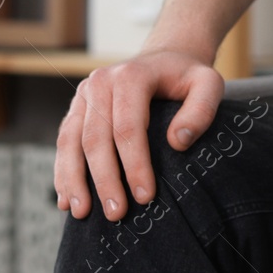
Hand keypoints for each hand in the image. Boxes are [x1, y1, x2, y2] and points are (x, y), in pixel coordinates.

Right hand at [53, 46, 224, 220]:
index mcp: (132, 75)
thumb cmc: (188, 77)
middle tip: (116, 213)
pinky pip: (64, 141)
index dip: (135, 165)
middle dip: (104, 180)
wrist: (165, 59)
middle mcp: (101, 82)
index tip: (145, 196)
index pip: (128, 127)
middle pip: (96, 138)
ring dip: (74, 180)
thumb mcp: (208, 84)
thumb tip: (178, 142)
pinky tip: (66, 199)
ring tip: (82, 213)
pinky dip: (63, 171)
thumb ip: (201, 110)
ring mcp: (84, 94)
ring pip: (71, 141)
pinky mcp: (76, 108)